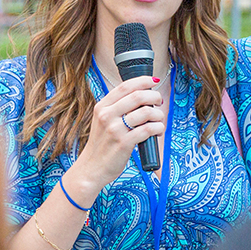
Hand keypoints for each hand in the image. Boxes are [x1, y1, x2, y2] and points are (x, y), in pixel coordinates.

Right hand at [70, 76, 165, 195]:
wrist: (91, 168)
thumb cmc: (101, 145)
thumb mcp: (102, 121)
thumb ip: (117, 108)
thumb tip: (142, 97)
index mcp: (102, 107)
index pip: (125, 86)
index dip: (143, 81)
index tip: (153, 81)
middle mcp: (107, 115)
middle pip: (138, 96)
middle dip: (155, 96)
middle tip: (159, 102)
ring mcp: (115, 129)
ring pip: (146, 112)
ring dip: (158, 115)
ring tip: (158, 121)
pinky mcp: (124, 143)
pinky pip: (148, 129)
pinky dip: (158, 128)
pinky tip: (157, 131)